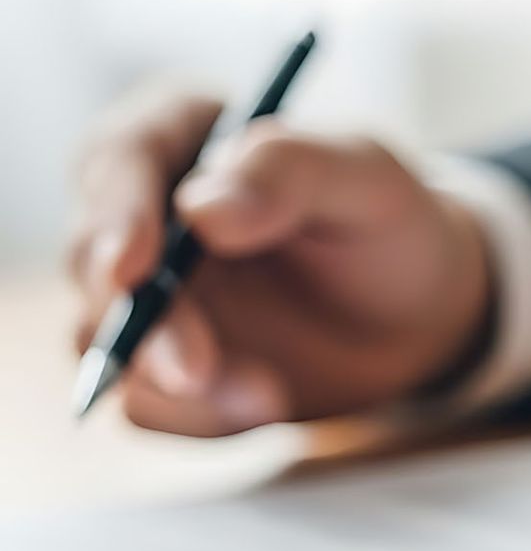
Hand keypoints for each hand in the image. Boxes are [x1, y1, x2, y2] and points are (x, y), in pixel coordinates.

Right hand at [68, 85, 493, 434]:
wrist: (418, 314)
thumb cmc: (388, 225)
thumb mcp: (368, 177)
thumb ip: (290, 170)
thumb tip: (201, 210)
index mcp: (178, 132)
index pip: (117, 160)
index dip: (115, 216)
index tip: (136, 267)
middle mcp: (140, 212)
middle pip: (92, 262)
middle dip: (143, 324)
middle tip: (198, 371)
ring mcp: (142, 294)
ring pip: (104, 344)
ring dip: (171, 383)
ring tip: (267, 396)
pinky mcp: (158, 364)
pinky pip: (146, 405)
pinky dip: (198, 417)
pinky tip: (266, 405)